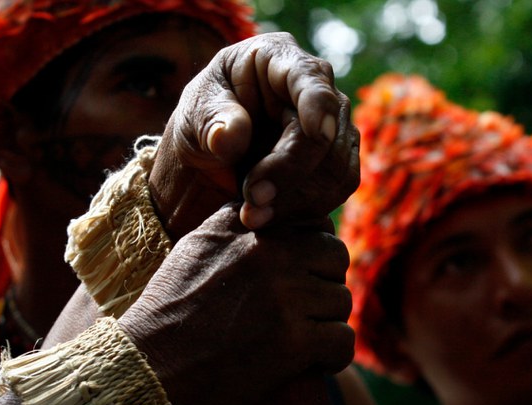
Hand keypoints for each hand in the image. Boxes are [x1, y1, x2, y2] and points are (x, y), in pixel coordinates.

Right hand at [117, 204, 353, 404]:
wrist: (149, 367)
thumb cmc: (169, 312)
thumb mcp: (195, 248)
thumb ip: (235, 225)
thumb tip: (264, 214)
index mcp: (248, 227)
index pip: (314, 223)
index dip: (313, 250)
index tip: (304, 273)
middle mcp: (269, 253)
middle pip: (335, 257)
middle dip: (326, 282)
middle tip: (309, 308)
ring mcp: (284, 296)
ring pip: (341, 300)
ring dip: (328, 322)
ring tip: (305, 338)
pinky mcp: (294, 341)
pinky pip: (343, 341)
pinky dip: (335, 355)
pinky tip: (317, 362)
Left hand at [149, 32, 358, 237]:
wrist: (211, 156)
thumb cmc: (203, 120)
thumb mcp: (195, 113)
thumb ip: (212, 121)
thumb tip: (230, 138)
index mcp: (279, 58)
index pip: (310, 78)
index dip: (317, 105)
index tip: (316, 132)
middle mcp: (317, 89)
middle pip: (326, 135)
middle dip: (289, 173)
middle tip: (252, 201)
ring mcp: (333, 127)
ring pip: (337, 169)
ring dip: (296, 200)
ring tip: (253, 216)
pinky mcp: (336, 163)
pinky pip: (335, 190)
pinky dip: (304, 210)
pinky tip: (270, 218)